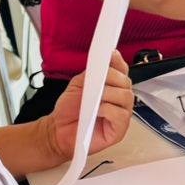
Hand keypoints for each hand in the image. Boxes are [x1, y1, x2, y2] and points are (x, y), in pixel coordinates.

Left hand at [42, 51, 133, 165]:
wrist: (59, 130)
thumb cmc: (69, 111)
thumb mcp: (78, 85)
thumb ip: (91, 74)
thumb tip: (102, 64)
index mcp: (112, 86)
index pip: (122, 70)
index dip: (118, 62)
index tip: (110, 54)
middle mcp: (119, 99)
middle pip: (126, 82)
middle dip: (112, 78)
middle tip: (97, 81)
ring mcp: (121, 114)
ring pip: (125, 97)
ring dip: (109, 93)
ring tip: (95, 97)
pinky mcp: (119, 129)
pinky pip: (120, 115)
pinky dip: (108, 110)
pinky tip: (97, 111)